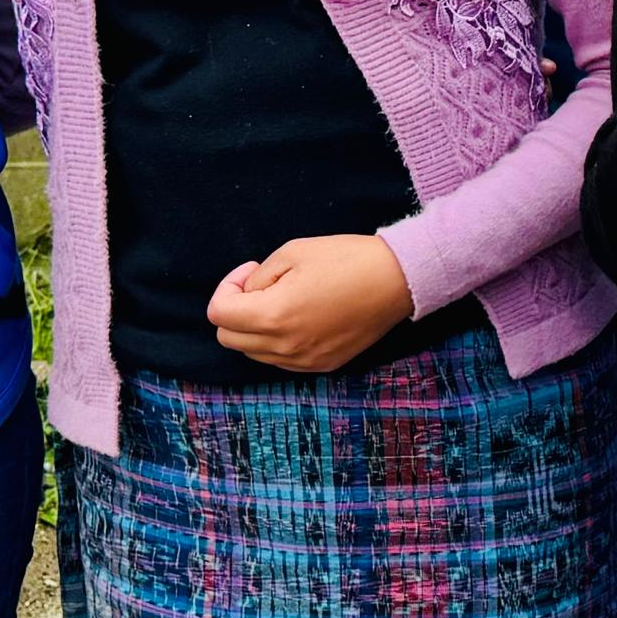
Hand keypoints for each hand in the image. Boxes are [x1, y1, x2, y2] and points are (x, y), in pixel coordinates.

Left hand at [206, 232, 413, 372]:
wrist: (398, 280)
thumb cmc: (347, 259)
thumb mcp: (293, 252)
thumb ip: (258, 278)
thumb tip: (247, 294)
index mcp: (274, 315)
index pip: (219, 314)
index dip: (227, 287)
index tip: (252, 271)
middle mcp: (285, 346)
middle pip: (229, 338)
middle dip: (235, 310)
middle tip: (261, 286)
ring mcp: (304, 361)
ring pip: (253, 352)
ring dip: (255, 328)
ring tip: (283, 301)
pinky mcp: (322, 365)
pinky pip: (281, 360)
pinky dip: (277, 341)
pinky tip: (300, 317)